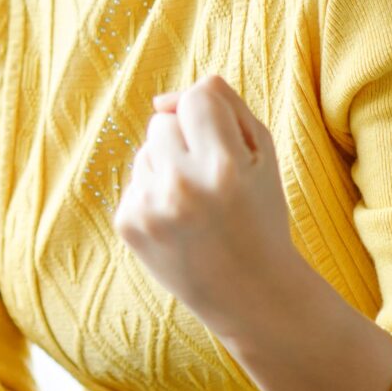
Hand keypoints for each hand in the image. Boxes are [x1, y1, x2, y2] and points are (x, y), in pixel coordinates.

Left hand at [113, 74, 304, 339]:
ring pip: (145, 152)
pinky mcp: (128, 225)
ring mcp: (150, 207)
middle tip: (211, 182)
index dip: (209, 118)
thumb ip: (222, 105)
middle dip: (184, 143)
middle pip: (162, 122)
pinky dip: (153, 197)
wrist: (250, 292)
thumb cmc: (259, 214)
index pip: (196, 98)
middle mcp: (182, 185)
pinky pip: (133, 183)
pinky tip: (178, 224)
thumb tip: (161, 100)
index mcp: (223, 165)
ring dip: (167, 170)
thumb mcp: (263, 154)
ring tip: (195, 206)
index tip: (223, 147)